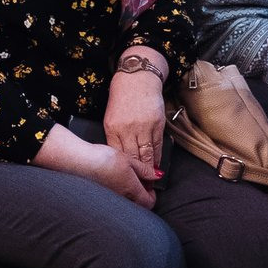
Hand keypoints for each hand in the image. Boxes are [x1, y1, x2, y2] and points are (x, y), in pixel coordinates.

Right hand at [38, 126, 153, 207]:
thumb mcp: (128, 160)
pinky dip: (115, 192)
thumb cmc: (101, 159)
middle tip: (135, 180)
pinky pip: (113, 200)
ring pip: (125, 202)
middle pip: (137, 205)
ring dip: (127, 193)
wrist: (77, 161)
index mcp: (131, 190)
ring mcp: (110, 200)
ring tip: (121, 177)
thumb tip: (156, 175)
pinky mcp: (99, 198)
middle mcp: (121, 200)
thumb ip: (144, 169)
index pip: (150, 203)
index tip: (148, 183)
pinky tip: (108, 179)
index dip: (152, 193)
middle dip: (140, 194)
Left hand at [102, 64, 167, 181]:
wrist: (138, 77)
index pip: (117, 156)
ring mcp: (144, 127)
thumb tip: (119, 158)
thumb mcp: (110, 117)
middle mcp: (128, 129)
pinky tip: (157, 168)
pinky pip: (157, 146)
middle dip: (136, 176)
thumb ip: (114, 137)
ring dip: (148, 171)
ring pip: (146, 155)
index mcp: (112, 128)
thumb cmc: (121, 96)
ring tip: (149, 184)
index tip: (125, 182)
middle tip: (139, 190)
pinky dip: (157, 158)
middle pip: (132, 159)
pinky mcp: (157, 124)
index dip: (122, 171)